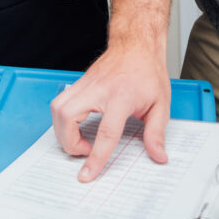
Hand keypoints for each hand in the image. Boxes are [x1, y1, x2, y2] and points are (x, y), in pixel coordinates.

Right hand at [50, 44, 169, 181]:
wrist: (136, 44)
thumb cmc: (148, 71)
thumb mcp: (160, 103)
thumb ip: (157, 132)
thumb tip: (158, 156)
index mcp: (121, 96)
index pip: (105, 132)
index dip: (96, 157)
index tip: (87, 174)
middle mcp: (98, 89)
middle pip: (67, 116)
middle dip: (68, 142)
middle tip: (83, 152)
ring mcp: (86, 83)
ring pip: (57, 107)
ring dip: (61, 130)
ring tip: (78, 140)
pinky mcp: (79, 81)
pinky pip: (60, 101)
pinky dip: (62, 118)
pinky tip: (76, 125)